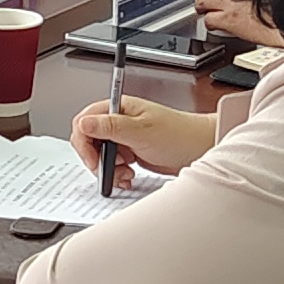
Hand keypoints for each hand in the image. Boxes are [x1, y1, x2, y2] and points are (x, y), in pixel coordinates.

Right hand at [69, 95, 216, 175]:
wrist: (200, 149)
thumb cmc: (179, 134)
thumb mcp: (141, 131)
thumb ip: (110, 127)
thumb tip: (84, 123)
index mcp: (119, 108)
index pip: (85, 121)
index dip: (84, 142)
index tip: (93, 159)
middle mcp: (119, 121)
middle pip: (89, 139)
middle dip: (97, 159)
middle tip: (109, 169)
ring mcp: (125, 137)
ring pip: (101, 155)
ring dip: (109, 169)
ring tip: (125, 172)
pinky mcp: (131, 152)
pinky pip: (113, 165)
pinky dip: (117, 174)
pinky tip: (128, 176)